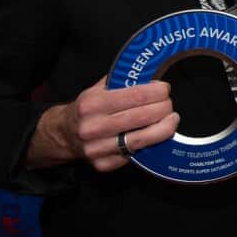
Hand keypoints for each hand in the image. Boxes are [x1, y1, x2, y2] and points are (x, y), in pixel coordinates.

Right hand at [34, 78, 177, 171]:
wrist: (63, 133)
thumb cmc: (87, 108)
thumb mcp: (97, 88)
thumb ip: (121, 80)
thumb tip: (151, 71)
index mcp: (92, 104)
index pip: (136, 96)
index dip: (157, 92)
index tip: (165, 89)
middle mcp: (93, 127)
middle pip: (143, 117)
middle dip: (164, 109)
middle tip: (170, 104)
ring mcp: (97, 148)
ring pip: (142, 139)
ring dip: (164, 129)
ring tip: (172, 120)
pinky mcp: (103, 164)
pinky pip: (135, 155)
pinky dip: (150, 145)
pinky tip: (156, 135)